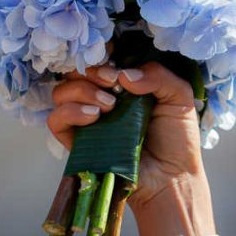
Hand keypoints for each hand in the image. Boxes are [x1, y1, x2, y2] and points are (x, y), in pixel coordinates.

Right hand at [47, 60, 216, 235]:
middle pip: (76, 71)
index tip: (115, 62)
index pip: (98, 60)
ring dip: (82, 91)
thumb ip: (157, 76)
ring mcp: (86, 121)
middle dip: (91, 71)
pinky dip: (70, 112)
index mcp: (123, 85)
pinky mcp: (77, 143)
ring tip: (109, 106)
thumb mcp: (179, 98)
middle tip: (112, 83)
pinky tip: (93, 117)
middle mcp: (101, 99)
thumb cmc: (178, 140)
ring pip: (62, 91)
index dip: (101, 56)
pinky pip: (56, 120)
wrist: (172, 179)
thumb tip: (122, 74)